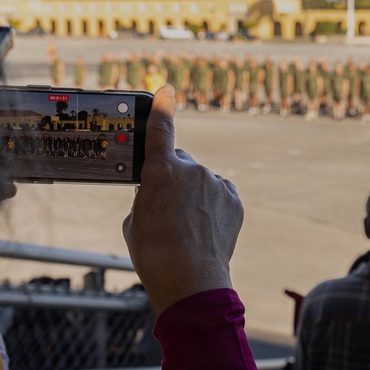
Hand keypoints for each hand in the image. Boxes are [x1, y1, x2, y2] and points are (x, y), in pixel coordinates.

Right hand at [122, 85, 243, 315]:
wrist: (190, 279)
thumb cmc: (154, 253)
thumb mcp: (135, 221)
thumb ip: (148, 197)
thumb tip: (159, 194)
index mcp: (160, 171)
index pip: (161, 129)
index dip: (162, 107)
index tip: (167, 89)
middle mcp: (191, 170)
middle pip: (180, 163)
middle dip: (173, 177)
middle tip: (168, 208)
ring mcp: (215, 183)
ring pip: (201, 181)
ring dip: (194, 195)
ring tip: (187, 228)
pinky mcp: (234, 198)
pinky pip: (220, 193)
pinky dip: (213, 205)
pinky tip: (206, 228)